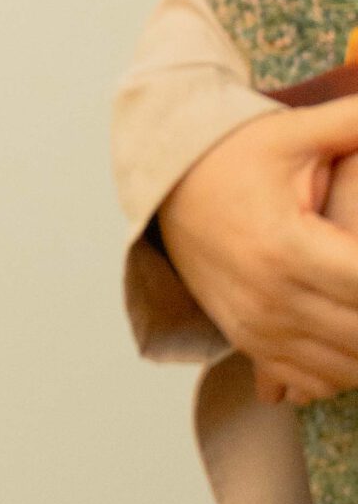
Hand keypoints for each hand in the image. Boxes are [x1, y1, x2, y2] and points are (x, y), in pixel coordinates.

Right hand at [160, 95, 357, 404]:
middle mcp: (272, 296)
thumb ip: (353, 123)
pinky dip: (345, 369)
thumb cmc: (233, 154)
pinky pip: (314, 381)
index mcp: (288, 245)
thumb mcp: (295, 132)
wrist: (165, 182)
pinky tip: (352, 335)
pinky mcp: (249, 341)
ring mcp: (258, 326)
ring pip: (347, 367)